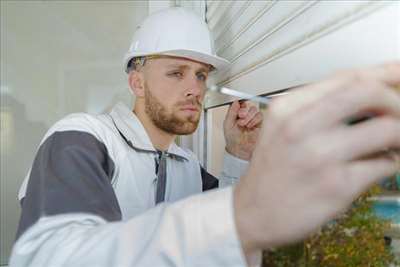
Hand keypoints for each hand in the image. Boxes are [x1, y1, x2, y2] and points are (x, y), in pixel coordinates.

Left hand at [223, 101, 262, 159]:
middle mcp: (245, 116)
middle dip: (244, 111)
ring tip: (244, 124)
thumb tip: (235, 102)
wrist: (240, 150)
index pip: (240, 104)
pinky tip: (250, 126)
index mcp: (236, 114)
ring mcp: (253, 120)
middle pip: (248, 105)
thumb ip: (231, 112)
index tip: (239, 105)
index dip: (240, 103)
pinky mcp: (260, 124)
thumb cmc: (233, 139)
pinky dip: (255, 120)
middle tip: (240, 116)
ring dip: (249, 116)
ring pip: (254, 110)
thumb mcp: (228, 124)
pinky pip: (260, 116)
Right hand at [233, 63, 399, 257]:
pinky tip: (381, 163)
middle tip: (398, 112)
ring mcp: (320, 156)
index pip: (346, 77)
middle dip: (395, 99)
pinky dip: (393, 161)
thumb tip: (368, 92)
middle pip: (368, 92)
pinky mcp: (337, 186)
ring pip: (386, 129)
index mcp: (288, 108)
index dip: (384, 72)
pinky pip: (384, 164)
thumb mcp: (282, 127)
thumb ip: (318, 107)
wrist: (252, 212)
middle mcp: (301, 126)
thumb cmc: (271, 170)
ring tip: (394, 142)